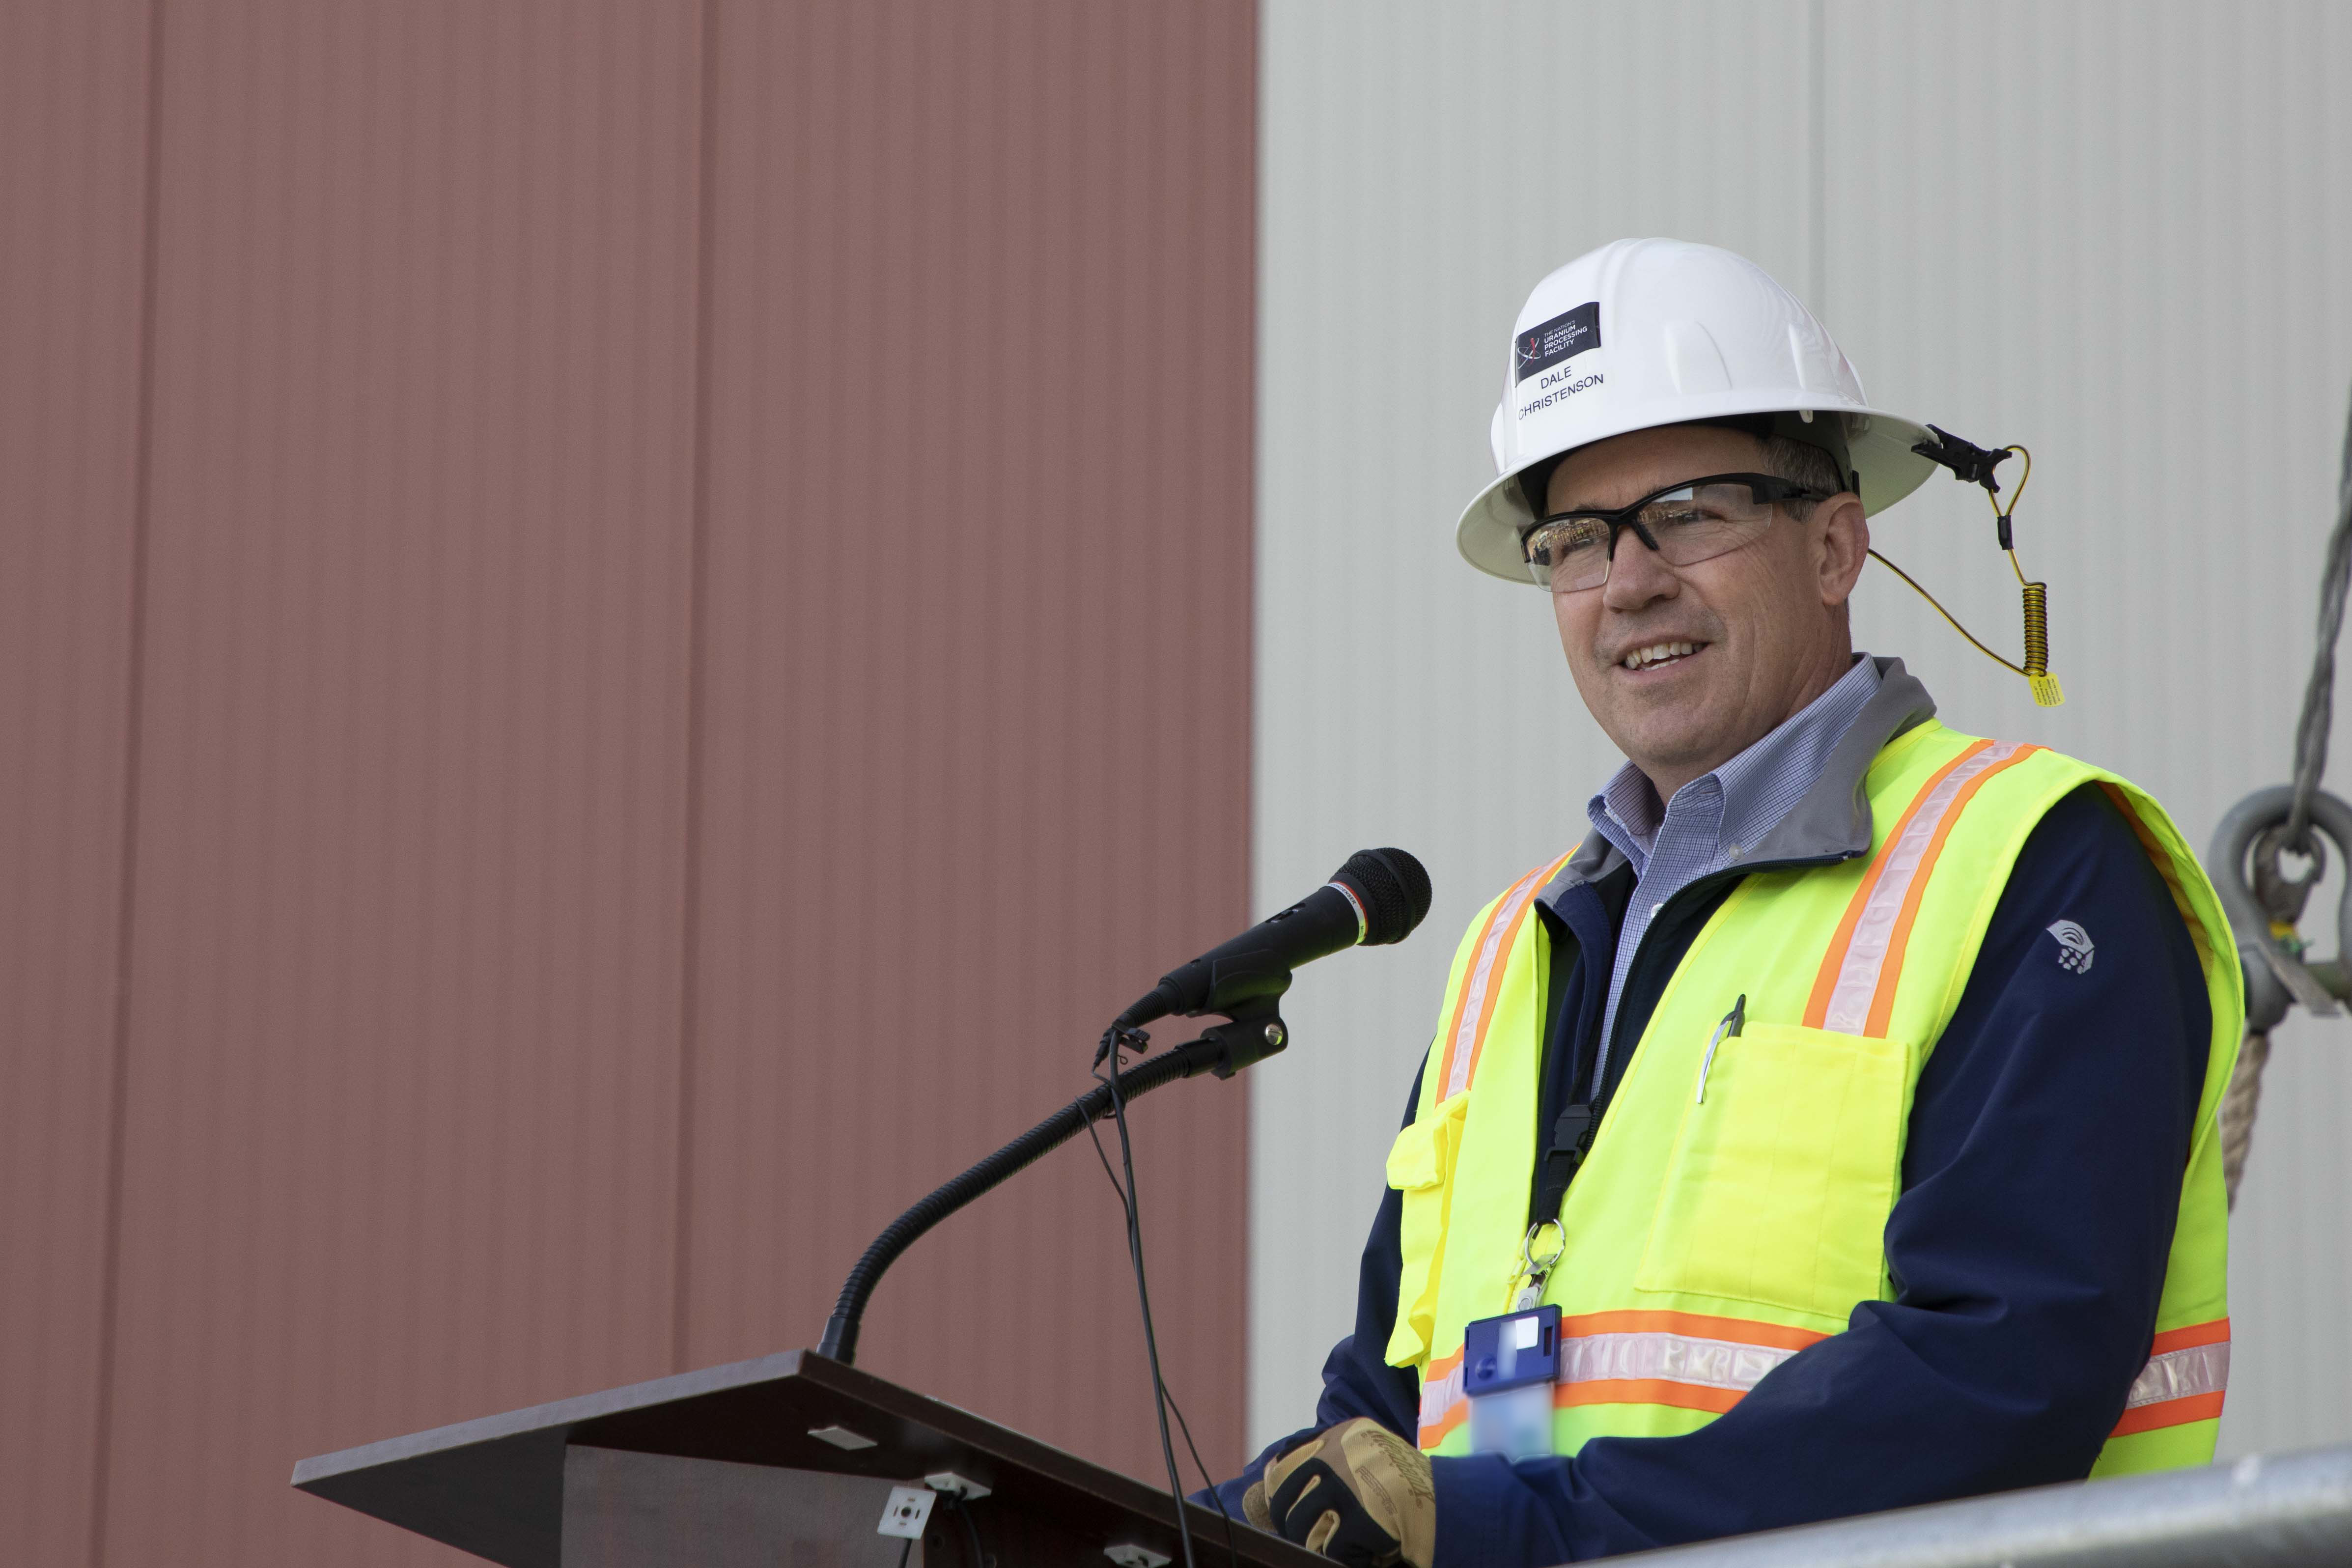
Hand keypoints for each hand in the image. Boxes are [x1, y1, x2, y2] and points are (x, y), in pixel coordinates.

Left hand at [1241, 1418, 1434, 1567]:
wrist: (1447, 1501)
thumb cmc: (1406, 1480)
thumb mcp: (1368, 1448)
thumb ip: (1332, 1453)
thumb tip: (1277, 1473)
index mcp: (1339, 1436)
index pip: (1283, 1464)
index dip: (1278, 1492)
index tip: (1283, 1508)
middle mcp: (1337, 1455)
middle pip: (1286, 1500)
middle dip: (1294, 1524)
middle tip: (1313, 1535)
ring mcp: (1345, 1486)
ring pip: (1302, 1528)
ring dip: (1320, 1542)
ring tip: (1345, 1541)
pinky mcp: (1358, 1518)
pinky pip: (1332, 1549)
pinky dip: (1346, 1555)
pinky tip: (1364, 1549)